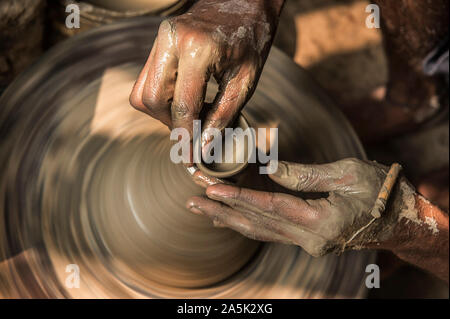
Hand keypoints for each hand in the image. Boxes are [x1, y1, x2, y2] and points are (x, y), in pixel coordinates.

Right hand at [130, 0, 281, 144]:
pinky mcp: (158, 41)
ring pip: (141, 92)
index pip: (181, 106)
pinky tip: (184, 100)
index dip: (185, 137)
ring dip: (161, 113)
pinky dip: (160, 99)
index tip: (190, 159)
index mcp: (197, 50)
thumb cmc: (252, 39)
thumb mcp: (246, 81)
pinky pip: (146, 80)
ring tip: (190, 116)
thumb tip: (203, 147)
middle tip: (192, 133)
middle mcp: (170, 41)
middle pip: (150, 101)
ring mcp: (160, 39)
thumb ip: (223, 115)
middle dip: (169, 125)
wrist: (245, 2)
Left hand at [187, 158, 404, 256]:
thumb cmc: (380, 191)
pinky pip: (269, 233)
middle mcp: (310, 239)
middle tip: (192, 199)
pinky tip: (226, 219)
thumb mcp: (347, 174)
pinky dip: (246, 224)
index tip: (210, 188)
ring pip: (259, 232)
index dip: (239, 196)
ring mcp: (307, 243)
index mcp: (321, 221)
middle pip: (257, 223)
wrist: (399, 220)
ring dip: (228, 219)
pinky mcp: (306, 240)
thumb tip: (268, 169)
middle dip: (222, 209)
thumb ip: (304, 174)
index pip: (270, 207)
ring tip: (200, 208)